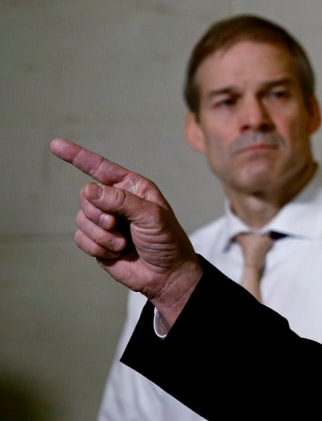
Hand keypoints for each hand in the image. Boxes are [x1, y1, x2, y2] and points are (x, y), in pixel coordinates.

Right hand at [49, 137, 201, 327]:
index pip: (101, 168)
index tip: (55, 145)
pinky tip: (117, 252)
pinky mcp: (96, 240)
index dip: (78, 156)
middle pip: (86, 196)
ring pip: (82, 219)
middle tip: (119, 226)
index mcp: (132, 188)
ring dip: (102, 235)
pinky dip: (98, 247)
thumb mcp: (151, 216)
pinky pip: (81, 238)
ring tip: (123, 243)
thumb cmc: (167, 241)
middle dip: (100, 214)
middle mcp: (116, 201)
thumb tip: (89, 189)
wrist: (166, 275)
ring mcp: (104, 221)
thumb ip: (122, 201)